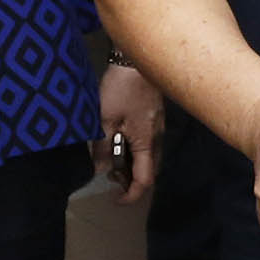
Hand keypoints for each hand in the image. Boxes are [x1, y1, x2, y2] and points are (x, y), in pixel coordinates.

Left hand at [97, 61, 163, 203]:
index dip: (131, 195)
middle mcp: (157, 138)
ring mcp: (158, 126)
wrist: (137, 59)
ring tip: (112, 157)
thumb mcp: (104, 120)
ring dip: (133, 164)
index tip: (115, 199)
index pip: (144, 180)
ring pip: (149, 156)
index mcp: (146, 144)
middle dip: (132, 180)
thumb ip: (103, 148)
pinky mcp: (155, 115)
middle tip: (111, 175)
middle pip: (150, 170)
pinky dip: (135, 149)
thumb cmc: (122, 90)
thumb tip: (101, 170)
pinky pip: (148, 142)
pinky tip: (120, 139)